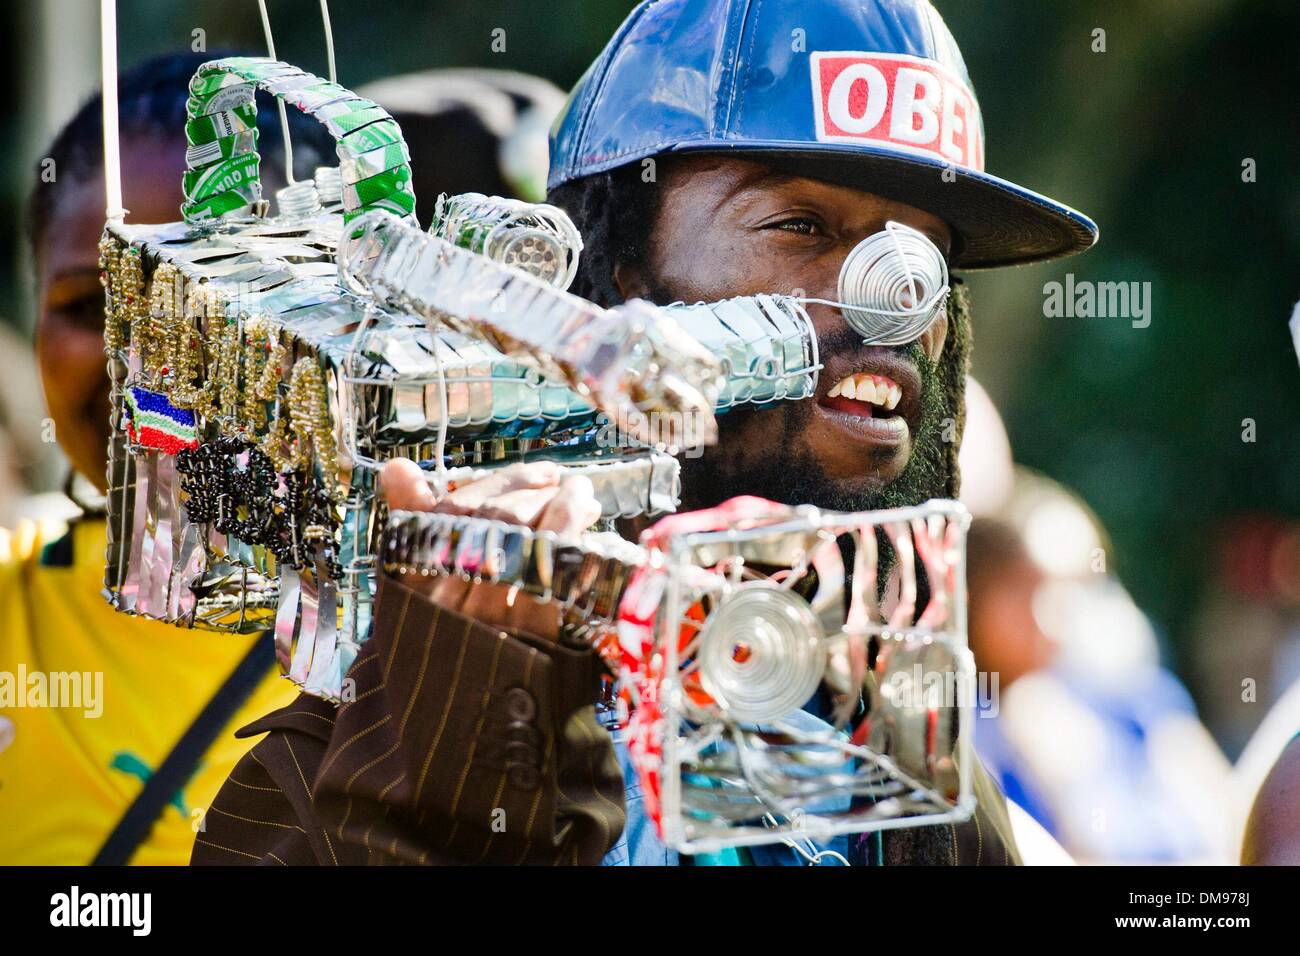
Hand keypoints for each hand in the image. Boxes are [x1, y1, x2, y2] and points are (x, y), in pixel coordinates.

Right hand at [380, 458, 602, 637]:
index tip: (541, 472)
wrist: (450, 718)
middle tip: (567, 482)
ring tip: (583, 498)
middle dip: (539, 493)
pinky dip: (580, 551)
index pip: (460, 508)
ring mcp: (493, 618)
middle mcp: (449, 593)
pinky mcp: (534, 641)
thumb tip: (398, 467)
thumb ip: (411, 522)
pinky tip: (595, 538)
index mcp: (417, 573)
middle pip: (498, 520)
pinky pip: (562, 581)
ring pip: (531, 543)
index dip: (505, 483)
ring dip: (565, 510)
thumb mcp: (414, 584)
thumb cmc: (437, 639)